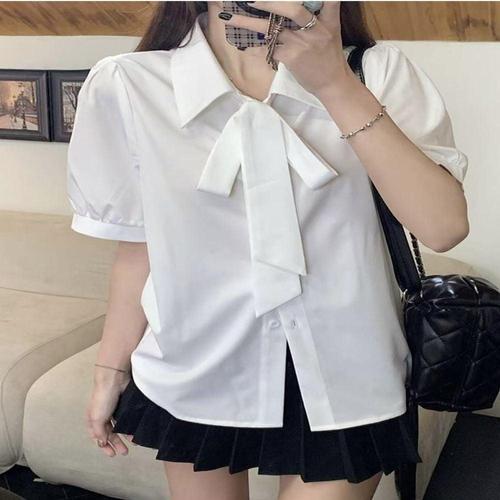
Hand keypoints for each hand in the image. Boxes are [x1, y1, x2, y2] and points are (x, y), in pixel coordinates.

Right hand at [85, 373, 134, 456]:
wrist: (115, 378)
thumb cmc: (102, 397)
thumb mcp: (97, 418)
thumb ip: (99, 433)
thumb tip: (102, 443)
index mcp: (92, 419)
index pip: (97, 436)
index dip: (104, 446)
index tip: (112, 454)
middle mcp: (102, 414)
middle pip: (109, 432)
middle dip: (116, 443)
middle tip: (125, 452)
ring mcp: (114, 409)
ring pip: (120, 426)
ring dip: (125, 435)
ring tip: (134, 442)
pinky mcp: (124, 403)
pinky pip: (127, 417)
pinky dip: (130, 425)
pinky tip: (136, 430)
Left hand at [218, 1, 352, 96]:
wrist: (331, 82)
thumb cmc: (328, 56)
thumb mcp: (331, 29)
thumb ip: (322, 12)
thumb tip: (300, 4)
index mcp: (326, 19)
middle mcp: (314, 28)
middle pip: (291, 9)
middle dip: (267, 3)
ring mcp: (301, 43)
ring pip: (271, 29)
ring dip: (248, 22)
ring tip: (228, 17)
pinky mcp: (291, 57)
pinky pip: (268, 48)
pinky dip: (255, 45)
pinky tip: (242, 43)